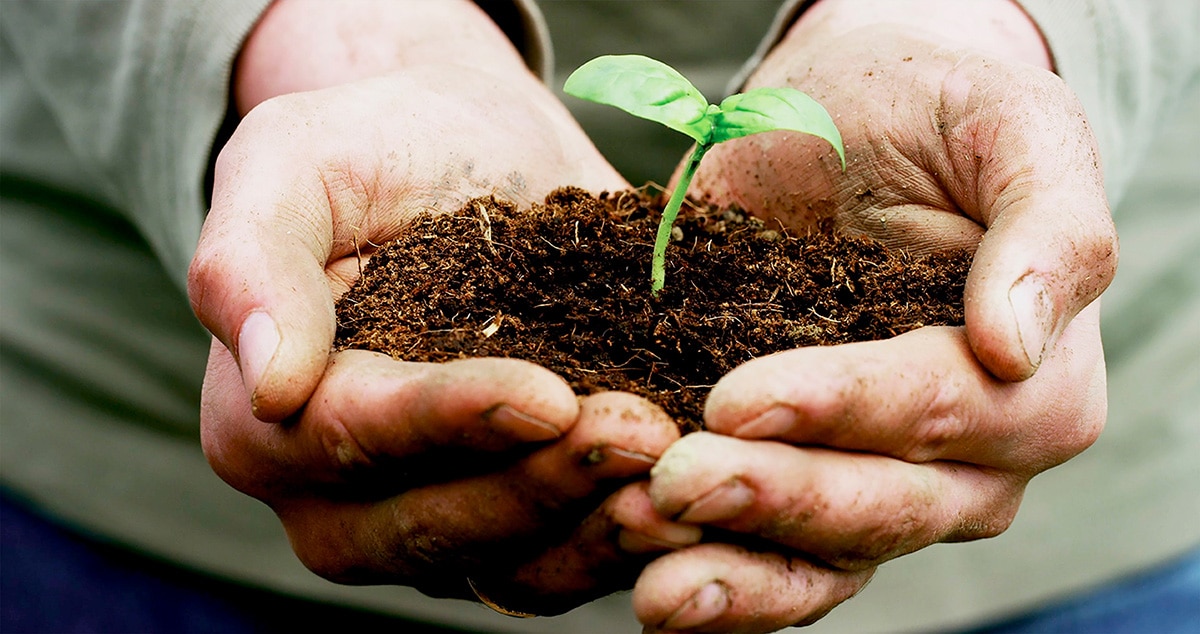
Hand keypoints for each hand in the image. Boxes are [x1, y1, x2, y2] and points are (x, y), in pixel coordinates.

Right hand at [188, 0, 685, 614]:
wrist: (464, 154)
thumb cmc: (370, 148)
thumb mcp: (291, 163)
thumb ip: (251, 257)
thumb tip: (267, 380)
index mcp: (265, 419)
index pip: (351, 436)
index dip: (449, 421)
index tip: (547, 395)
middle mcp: (336, 495)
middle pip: (431, 522)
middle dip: (540, 483)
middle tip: (641, 434)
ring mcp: (427, 520)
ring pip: (504, 562)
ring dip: (594, 531)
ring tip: (679, 483)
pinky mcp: (509, 525)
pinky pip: (558, 564)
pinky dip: (621, 546)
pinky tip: (688, 506)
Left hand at [633, 1, 1117, 630]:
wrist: (850, 122)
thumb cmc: (933, 116)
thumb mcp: (1011, 128)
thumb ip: (1048, 226)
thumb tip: (1016, 345)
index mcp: (1037, 378)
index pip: (945, 407)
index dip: (845, 408)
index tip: (737, 399)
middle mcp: (973, 456)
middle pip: (886, 504)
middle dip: (779, 498)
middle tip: (675, 481)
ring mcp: (886, 482)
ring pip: (830, 558)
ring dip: (738, 568)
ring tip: (645, 556)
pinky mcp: (806, 484)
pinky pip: (778, 558)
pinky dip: (718, 572)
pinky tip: (643, 567)